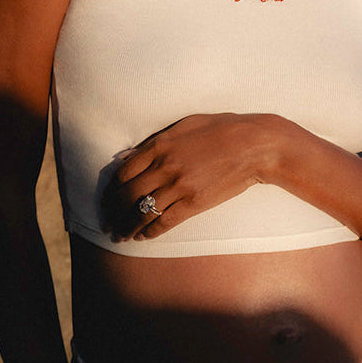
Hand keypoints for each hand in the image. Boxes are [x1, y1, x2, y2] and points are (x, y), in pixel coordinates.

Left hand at [102, 113, 282, 241]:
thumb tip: (127, 156)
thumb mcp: (184, 126)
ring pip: (143, 212)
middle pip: (128, 195)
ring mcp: (179, 186)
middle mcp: (165, 167)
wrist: (254, 145)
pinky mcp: (194, 203)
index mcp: (160, 146)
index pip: (124, 172)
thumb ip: (153, 141)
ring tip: (120, 235)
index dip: (111, 189)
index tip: (107, 199)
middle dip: (114, 212)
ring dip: (127, 226)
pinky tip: (143, 237)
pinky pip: (166, 222)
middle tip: (108, 222)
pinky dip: (151, 232)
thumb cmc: (221, 129)